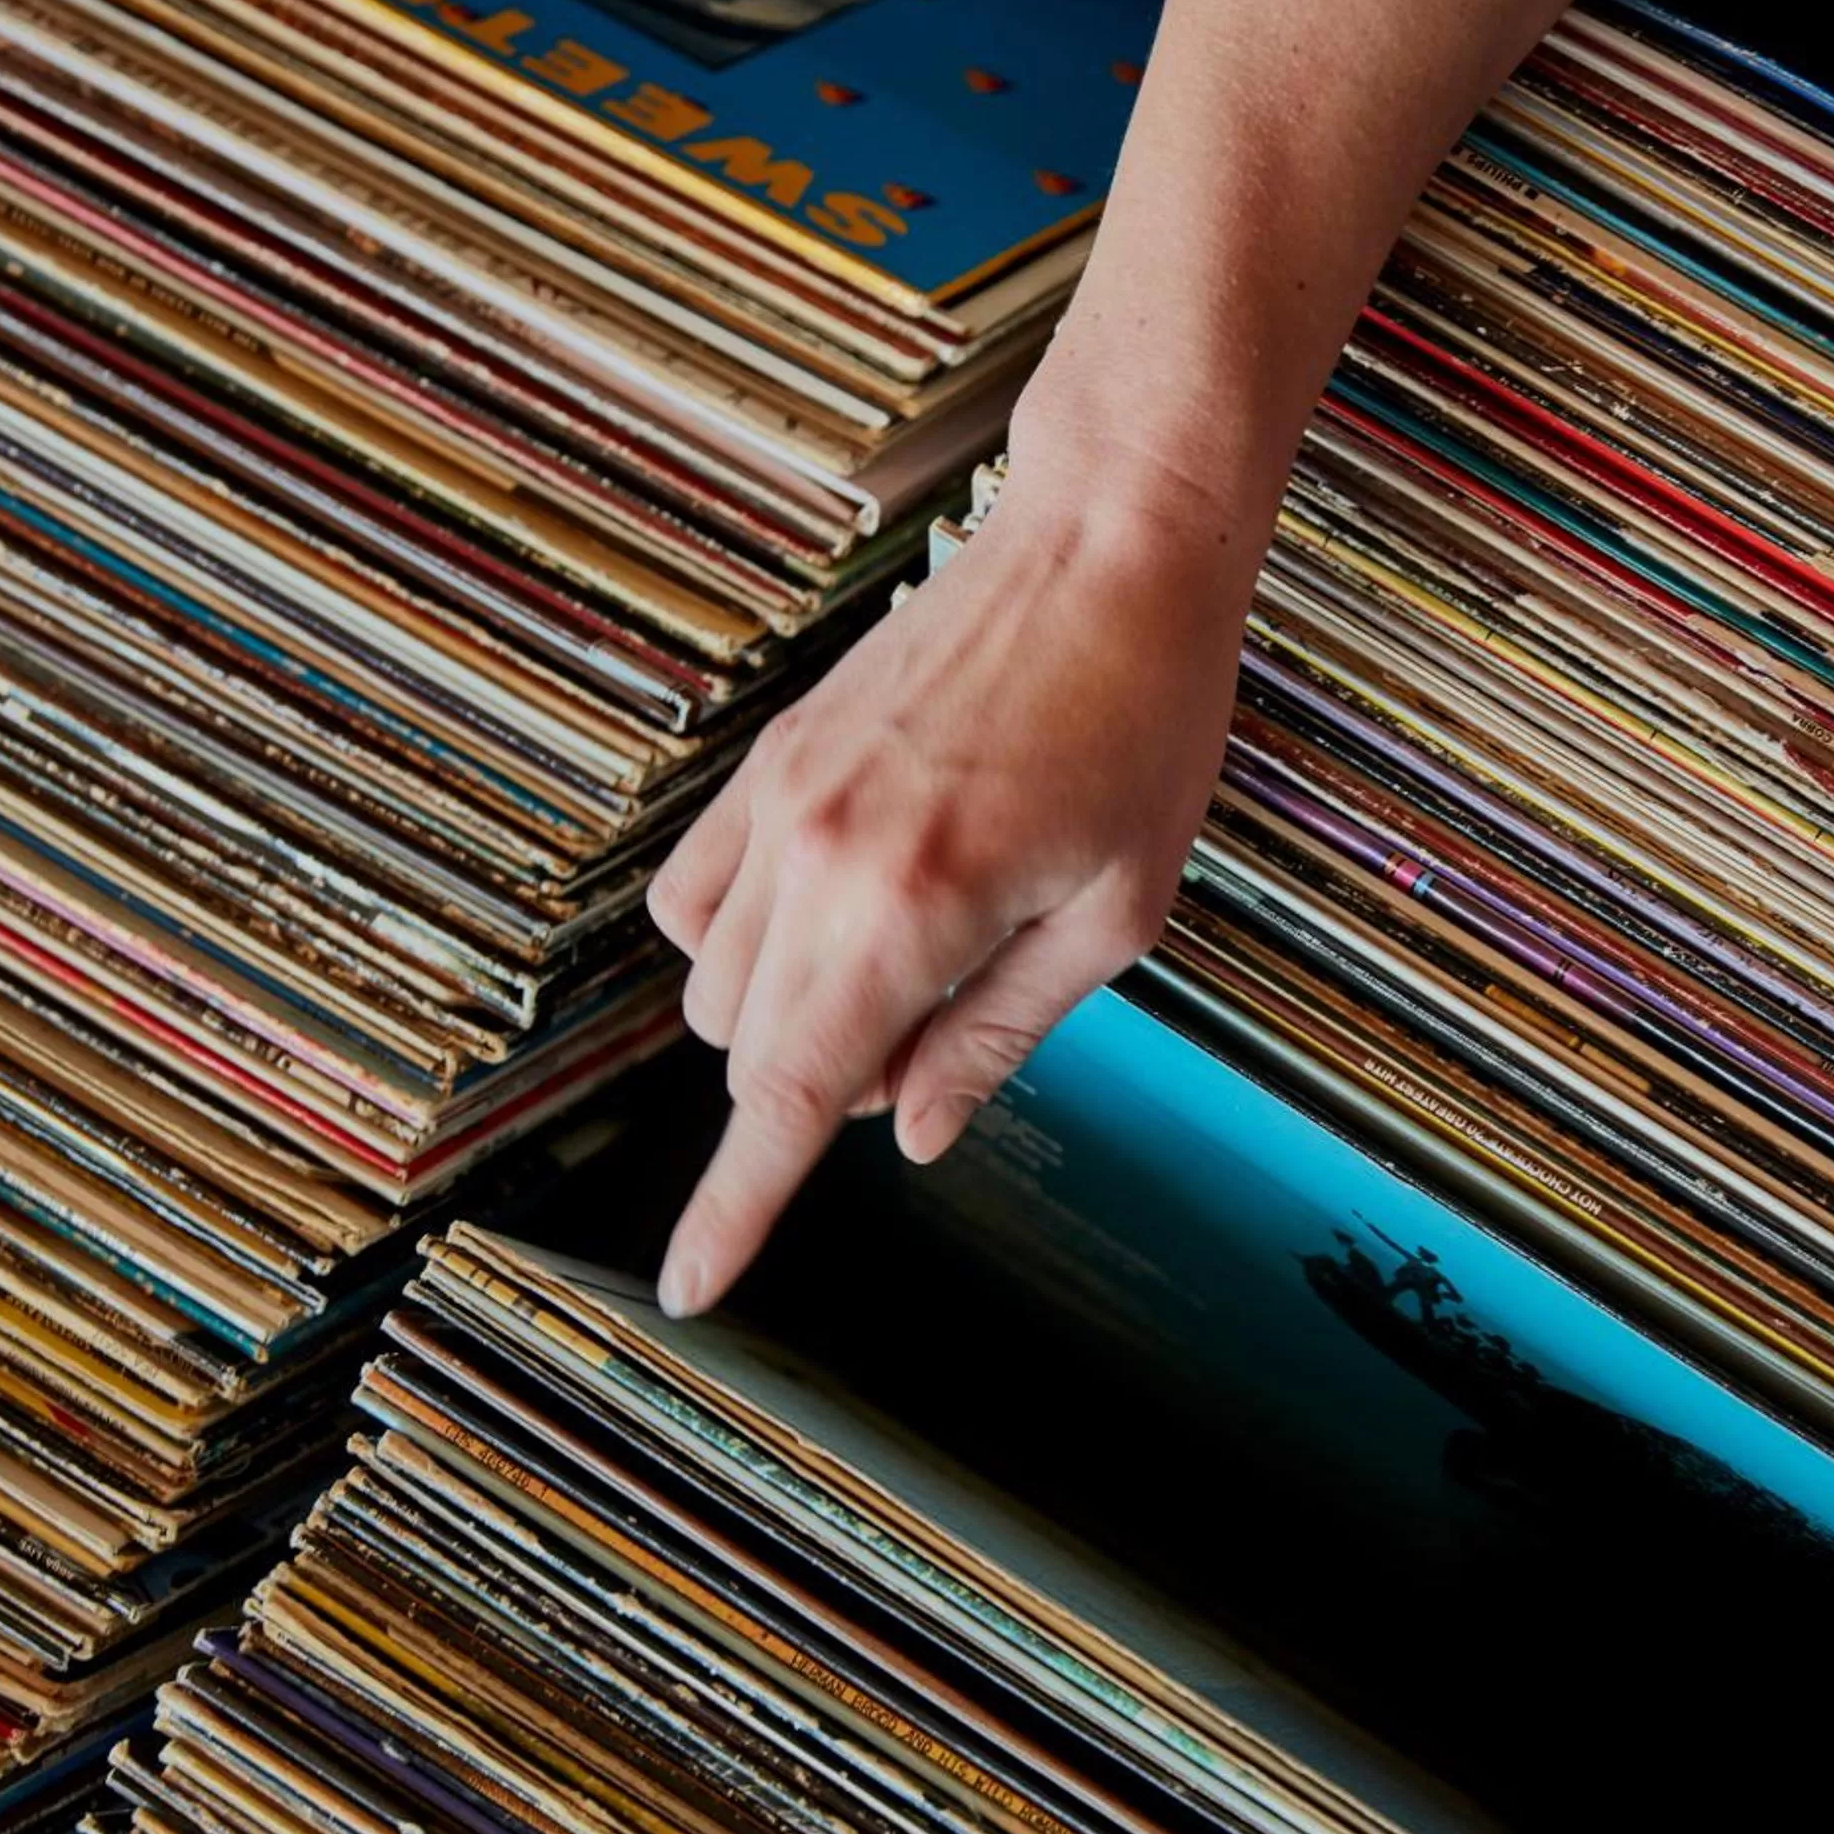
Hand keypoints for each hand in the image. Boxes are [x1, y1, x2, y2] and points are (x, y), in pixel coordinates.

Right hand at [645, 409, 1261, 1316]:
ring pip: (714, 985)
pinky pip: (692, 897)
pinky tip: (838, 909)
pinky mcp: (768, 756)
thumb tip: (915, 1133)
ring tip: (913, 948)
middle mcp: (818, 855)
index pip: (794, 1099)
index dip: (738, 1207)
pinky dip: (743, 940)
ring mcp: (779, 799)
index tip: (688, 1285)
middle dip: (828, 1084)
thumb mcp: (1116, 914)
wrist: (1105, 548)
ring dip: (788, 1015)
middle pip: (752, 1054)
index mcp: (914, 909)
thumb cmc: (1145, 725)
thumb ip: (997, 1036)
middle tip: (948, 1017)